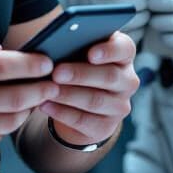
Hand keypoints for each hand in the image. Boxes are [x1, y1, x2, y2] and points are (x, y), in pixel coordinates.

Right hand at [0, 33, 58, 168]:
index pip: (4, 65)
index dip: (32, 64)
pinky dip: (4, 128)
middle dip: (41, 89)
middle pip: (16, 96)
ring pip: (11, 120)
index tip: (46, 62)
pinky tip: (5, 118)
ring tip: (32, 101)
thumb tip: (0, 49)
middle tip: (52, 85)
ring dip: (26, 110)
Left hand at [38, 30, 138, 147]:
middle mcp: (127, 81)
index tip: (91, 54)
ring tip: (47, 90)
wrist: (77, 103)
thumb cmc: (76, 66)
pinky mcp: (106, 127)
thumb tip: (54, 47)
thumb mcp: (78, 53)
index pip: (125, 49)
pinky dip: (61, 112)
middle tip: (57, 72)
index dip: (109, 51)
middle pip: (109, 76)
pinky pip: (83, 120)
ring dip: (68, 95)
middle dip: (80, 74)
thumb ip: (74, 45)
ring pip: (95, 100)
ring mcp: (119, 106)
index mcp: (123, 56)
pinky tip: (45, 104)